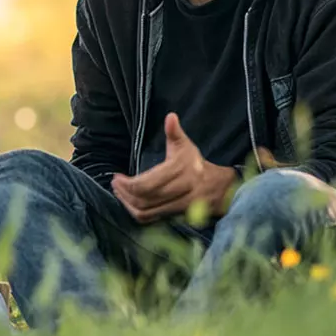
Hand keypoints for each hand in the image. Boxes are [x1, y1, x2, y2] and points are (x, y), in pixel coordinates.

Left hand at [111, 112, 235, 223]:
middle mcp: (183, 190)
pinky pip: (152, 219)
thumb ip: (175, 132)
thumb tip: (170, 116)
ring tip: (119, 192)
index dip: (129, 183)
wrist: (220, 188)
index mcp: (183, 171)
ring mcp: (181, 206)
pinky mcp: (177, 216)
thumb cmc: (196, 163)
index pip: (150, 183)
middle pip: (146, 198)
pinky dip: (136, 213)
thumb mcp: (187, 145)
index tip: (117, 177)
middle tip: (115, 183)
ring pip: (147, 212)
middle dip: (126, 193)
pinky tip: (128, 203)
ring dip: (128, 204)